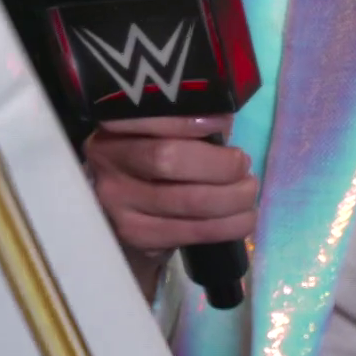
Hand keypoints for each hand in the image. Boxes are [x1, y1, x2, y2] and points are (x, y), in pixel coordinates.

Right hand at [83, 116, 257, 298]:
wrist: (123, 221)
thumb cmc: (151, 170)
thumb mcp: (156, 138)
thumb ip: (187, 126)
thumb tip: (223, 119)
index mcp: (113, 130)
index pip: (148, 119)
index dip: (188, 121)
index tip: (223, 123)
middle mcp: (107, 164)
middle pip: (168, 159)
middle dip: (220, 164)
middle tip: (242, 166)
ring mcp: (118, 205)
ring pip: (189, 201)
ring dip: (234, 197)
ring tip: (247, 192)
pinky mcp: (137, 237)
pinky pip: (195, 232)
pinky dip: (230, 225)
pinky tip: (242, 218)